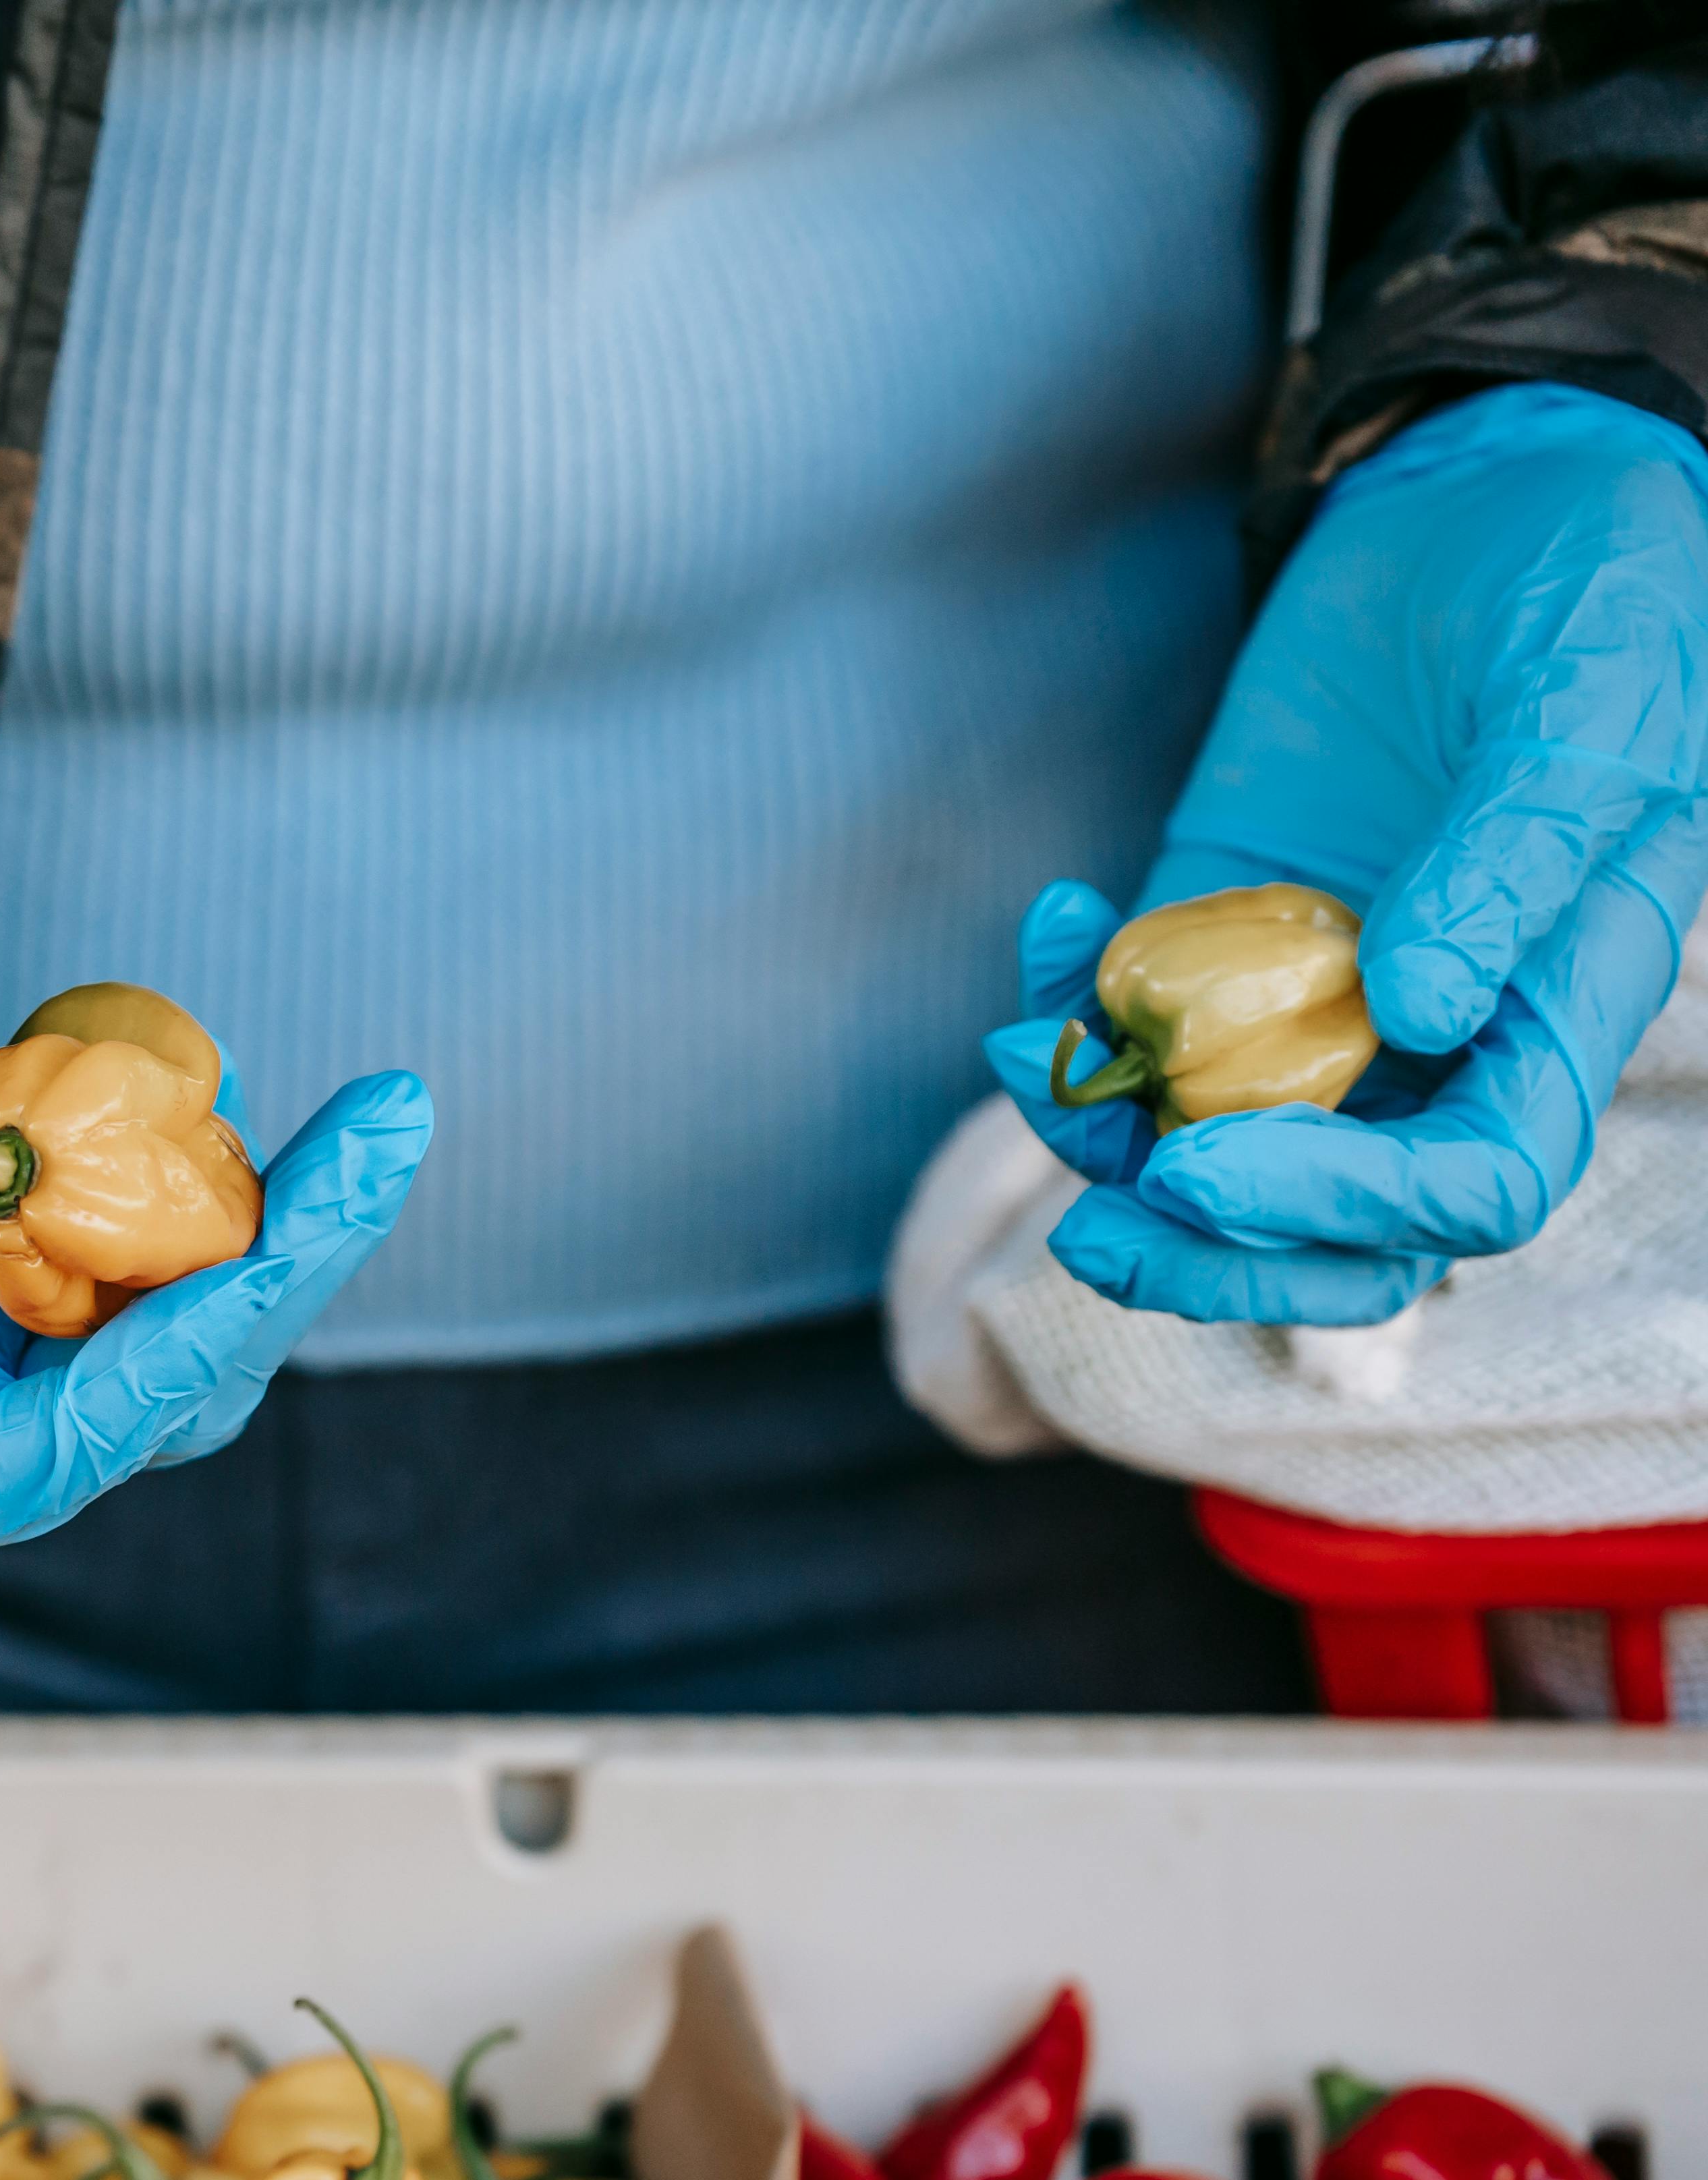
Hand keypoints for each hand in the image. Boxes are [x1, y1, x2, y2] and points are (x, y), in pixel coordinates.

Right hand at [0, 945, 430, 1544]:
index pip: (23, 1459)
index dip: (150, 1379)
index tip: (252, 1254)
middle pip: (142, 1410)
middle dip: (281, 1279)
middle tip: (384, 1127)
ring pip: (163, 1358)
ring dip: (271, 1250)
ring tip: (353, 1126)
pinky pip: (133, 1290)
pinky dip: (206, 1215)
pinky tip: (245, 1120)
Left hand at [987, 383, 1707, 1323]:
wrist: (1492, 487)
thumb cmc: (1592, 581)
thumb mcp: (1586, 696)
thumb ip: (1516, 850)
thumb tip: (1421, 1012)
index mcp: (1559, 1000)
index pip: (1478, 1183)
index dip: (1352, 1207)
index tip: (1208, 1163)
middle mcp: (1441, 1025)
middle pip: (1342, 1228)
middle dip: (1215, 1255)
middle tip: (1095, 1227)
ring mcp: (1318, 984)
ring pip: (1217, 1150)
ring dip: (1104, 1145)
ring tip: (1025, 1057)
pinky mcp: (1219, 925)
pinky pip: (1136, 1024)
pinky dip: (1071, 1011)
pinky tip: (1051, 922)